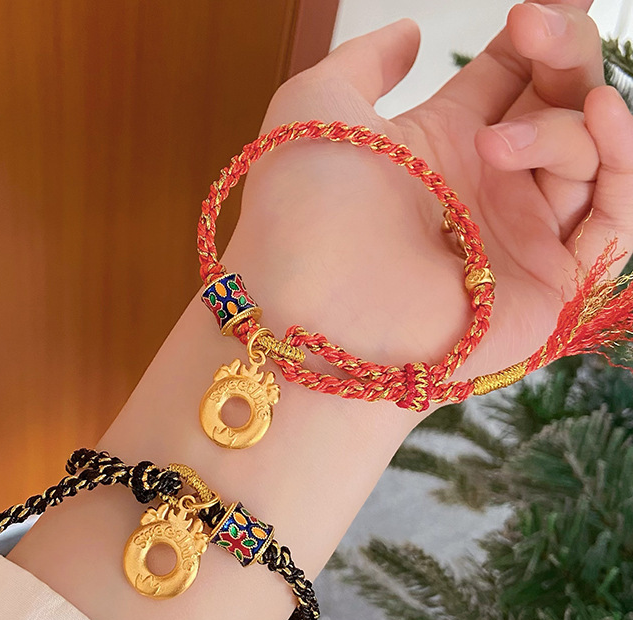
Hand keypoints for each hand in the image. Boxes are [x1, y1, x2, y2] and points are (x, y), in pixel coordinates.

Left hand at [220, 1, 632, 390]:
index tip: (537, 7)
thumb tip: (409, 33)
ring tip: (495, 142)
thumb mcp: (315, 105)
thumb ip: (367, 61)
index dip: (535, 36)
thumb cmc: (297, 212)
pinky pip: (612, 223)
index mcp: (442, 143)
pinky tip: (597, 121)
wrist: (305, 311)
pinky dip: (622, 169)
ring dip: (562, 127)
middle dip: (562, 53)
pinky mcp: (546, 287)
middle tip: (534, 26)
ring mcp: (519, 236)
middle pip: (560, 104)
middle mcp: (487, 187)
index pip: (511, 77)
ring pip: (588, 155)